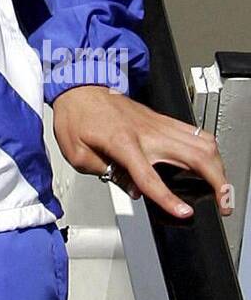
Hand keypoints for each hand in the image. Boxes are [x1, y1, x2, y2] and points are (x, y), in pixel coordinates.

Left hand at [52, 86, 232, 219]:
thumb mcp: (78, 153)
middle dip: (217, 181)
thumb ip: (107, 174)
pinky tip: (210, 163)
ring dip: (218, 166)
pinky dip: (208, 150)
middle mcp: (147, 131)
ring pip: (202, 141)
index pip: (150, 177)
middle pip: (194, 154)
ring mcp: (158, 123)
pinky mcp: (162, 119)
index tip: (184, 213)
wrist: (79, 86)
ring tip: (222, 188)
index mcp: (122, 142)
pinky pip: (194, 132)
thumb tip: (134, 190)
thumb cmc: (76, 116)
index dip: (168, 198)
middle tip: (223, 204)